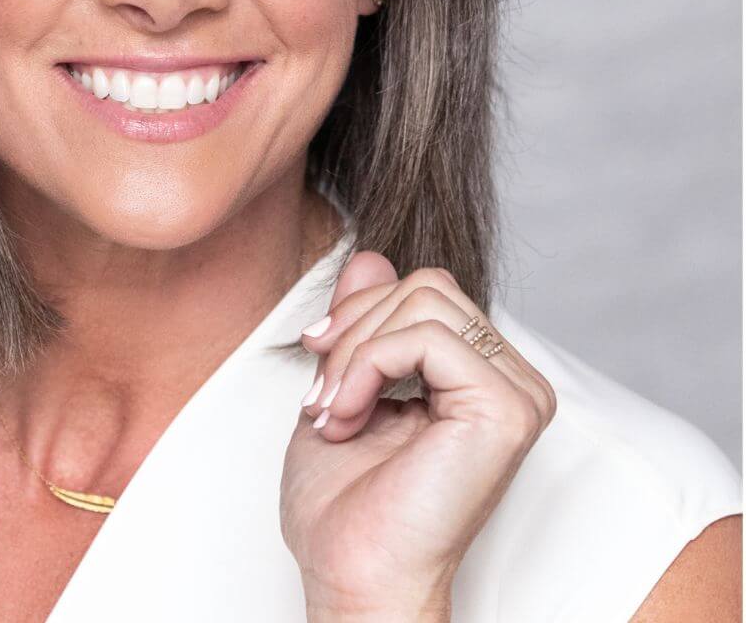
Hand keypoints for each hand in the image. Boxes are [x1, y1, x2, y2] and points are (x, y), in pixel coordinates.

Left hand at [279, 250, 556, 619]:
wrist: (353, 576)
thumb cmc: (347, 502)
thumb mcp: (341, 383)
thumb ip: (363, 320)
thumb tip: (370, 255)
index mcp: (479, 373)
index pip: (425, 290)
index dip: (360, 311)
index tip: (315, 355)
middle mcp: (510, 378)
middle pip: (426, 285)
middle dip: (354, 329)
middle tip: (320, 395)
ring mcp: (517, 392)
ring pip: (424, 300)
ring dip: (355, 352)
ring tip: (333, 412)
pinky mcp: (508, 408)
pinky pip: (426, 337)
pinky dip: (368, 366)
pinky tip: (349, 416)